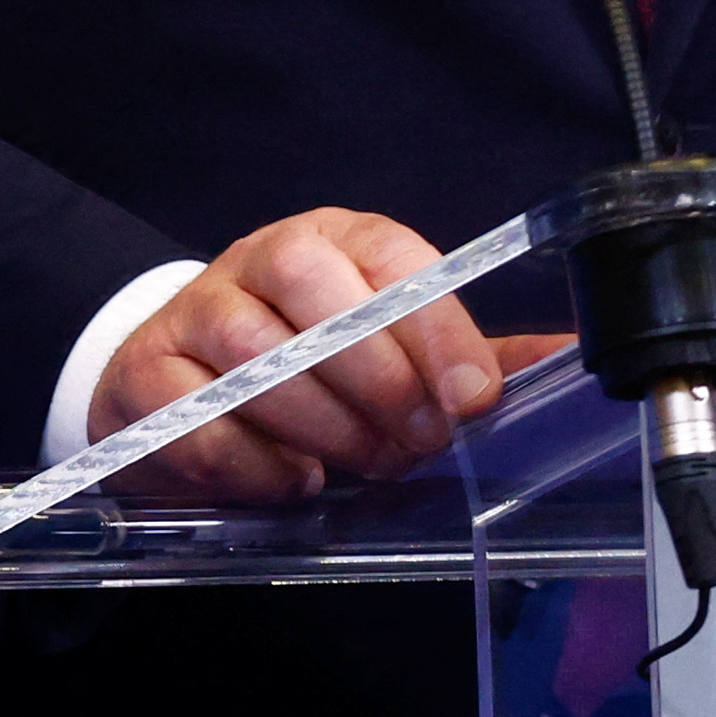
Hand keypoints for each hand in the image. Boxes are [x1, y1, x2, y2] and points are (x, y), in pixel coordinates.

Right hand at [93, 208, 569, 501]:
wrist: (171, 378)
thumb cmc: (302, 357)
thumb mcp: (387, 341)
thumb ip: (469, 351)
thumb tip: (571, 356)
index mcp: (334, 237)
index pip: (394, 261)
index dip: (438, 329)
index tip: (473, 397)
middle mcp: (261, 259)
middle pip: (325, 304)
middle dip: (384, 385)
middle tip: (417, 444)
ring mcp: (195, 313)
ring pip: (262, 360)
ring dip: (327, 427)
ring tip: (364, 465)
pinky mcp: (145, 377)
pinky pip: (204, 423)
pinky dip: (258, 464)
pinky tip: (294, 480)